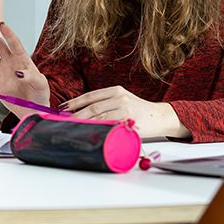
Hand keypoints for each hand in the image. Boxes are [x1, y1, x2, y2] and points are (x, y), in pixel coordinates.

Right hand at [0, 22, 49, 117]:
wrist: (33, 109)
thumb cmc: (40, 94)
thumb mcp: (41, 84)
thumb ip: (31, 77)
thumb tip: (18, 73)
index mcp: (23, 59)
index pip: (14, 43)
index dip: (8, 34)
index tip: (2, 25)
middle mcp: (10, 62)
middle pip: (0, 46)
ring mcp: (1, 71)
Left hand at [62, 86, 189, 138]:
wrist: (160, 117)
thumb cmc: (139, 111)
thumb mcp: (123, 100)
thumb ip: (106, 103)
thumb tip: (82, 111)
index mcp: (116, 90)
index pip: (90, 96)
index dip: (75, 102)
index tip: (63, 109)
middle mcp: (119, 97)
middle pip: (91, 107)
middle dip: (75, 115)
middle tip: (64, 122)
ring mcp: (124, 109)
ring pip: (98, 117)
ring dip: (83, 123)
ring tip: (72, 128)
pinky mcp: (128, 121)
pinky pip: (108, 126)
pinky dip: (96, 130)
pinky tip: (89, 133)